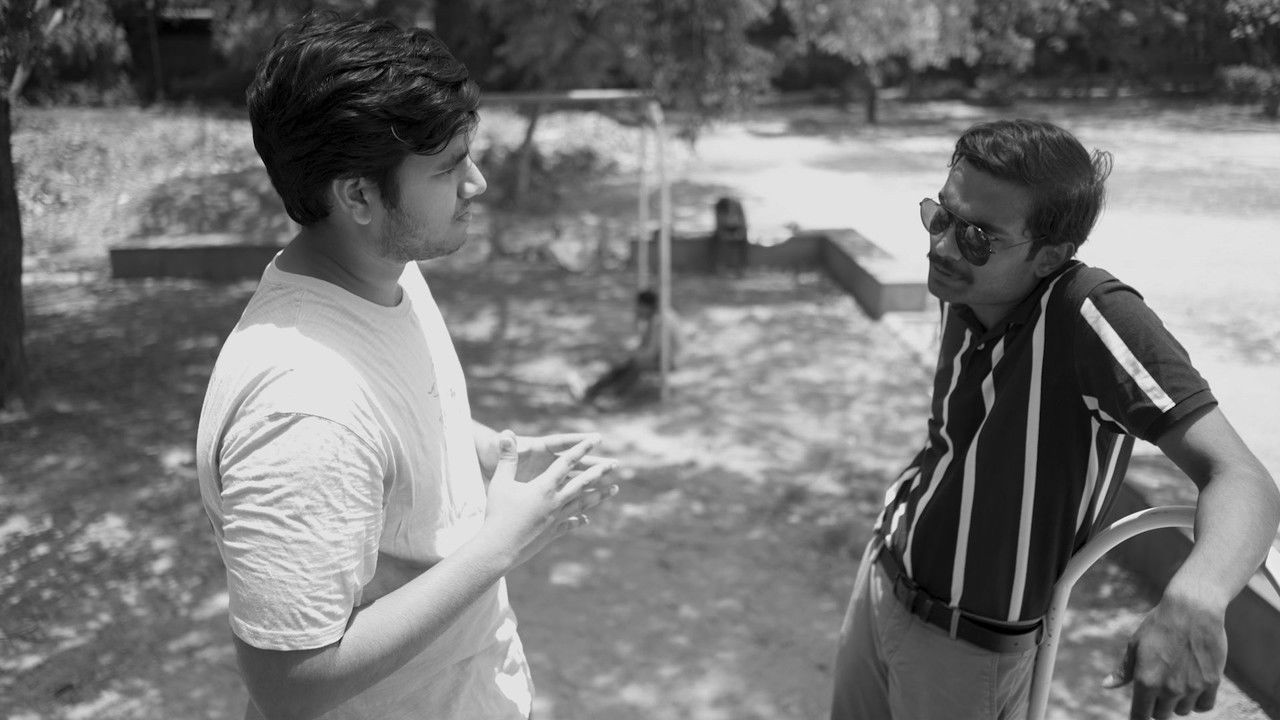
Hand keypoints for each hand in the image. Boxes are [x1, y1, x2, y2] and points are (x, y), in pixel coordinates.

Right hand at [477, 431, 618, 571]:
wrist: (499, 549)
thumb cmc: (497, 514)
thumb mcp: (500, 482)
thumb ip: (506, 458)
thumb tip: (505, 434)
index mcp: (544, 487)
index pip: (567, 462)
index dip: (581, 449)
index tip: (596, 439)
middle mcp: (556, 502)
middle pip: (582, 483)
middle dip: (599, 472)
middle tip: (615, 464)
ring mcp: (556, 519)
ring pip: (583, 504)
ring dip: (599, 495)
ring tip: (615, 490)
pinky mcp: (552, 533)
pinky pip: (569, 524)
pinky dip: (578, 520)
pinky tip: (586, 520)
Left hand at [1103, 590, 1226, 718]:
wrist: (1192, 609)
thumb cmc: (1159, 625)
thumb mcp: (1135, 645)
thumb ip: (1124, 670)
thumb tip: (1106, 685)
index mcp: (1146, 680)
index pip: (1140, 716)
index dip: (1138, 716)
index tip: (1140, 712)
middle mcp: (1169, 688)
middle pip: (1161, 715)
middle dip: (1156, 706)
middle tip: (1157, 686)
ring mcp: (1192, 687)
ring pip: (1182, 710)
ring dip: (1177, 702)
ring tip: (1175, 679)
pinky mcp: (1212, 682)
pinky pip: (1204, 706)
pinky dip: (1197, 702)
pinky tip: (1192, 687)